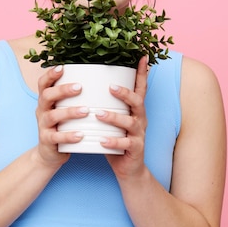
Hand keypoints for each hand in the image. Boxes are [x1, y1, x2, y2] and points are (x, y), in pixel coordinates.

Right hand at [34, 65, 88, 166]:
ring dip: (69, 112)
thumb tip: (98, 80)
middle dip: (62, 90)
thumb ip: (74, 99)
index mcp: (45, 101)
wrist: (49, 154)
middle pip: (47, 96)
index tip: (62, 67)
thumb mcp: (63, 111)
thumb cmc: (62, 127)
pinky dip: (69, 136)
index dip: (50, 75)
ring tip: (85, 111)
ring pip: (53, 116)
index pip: (43, 84)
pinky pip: (57, 137)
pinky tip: (81, 135)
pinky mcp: (47, 141)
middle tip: (80, 87)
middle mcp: (42, 111)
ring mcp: (43, 126)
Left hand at [99, 56, 149, 178]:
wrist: (129, 169)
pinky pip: (125, 145)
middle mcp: (140, 120)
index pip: (140, 88)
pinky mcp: (135, 150)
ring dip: (114, 118)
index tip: (142, 56)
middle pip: (138, 102)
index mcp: (134, 110)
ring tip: (98, 114)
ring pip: (130, 123)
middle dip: (125, 93)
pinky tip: (101, 141)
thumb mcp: (112, 121)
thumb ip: (104, 104)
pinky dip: (113, 143)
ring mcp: (139, 135)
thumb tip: (85, 84)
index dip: (142, 73)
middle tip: (111, 87)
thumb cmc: (116, 140)